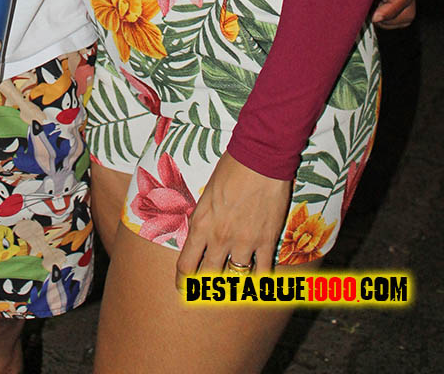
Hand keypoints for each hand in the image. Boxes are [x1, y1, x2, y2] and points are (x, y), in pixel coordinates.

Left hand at [176, 151, 290, 277]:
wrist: (259, 159)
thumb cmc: (230, 169)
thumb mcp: (207, 195)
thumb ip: (205, 219)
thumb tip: (203, 235)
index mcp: (200, 225)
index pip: (186, 267)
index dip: (184, 282)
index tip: (185, 288)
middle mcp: (219, 239)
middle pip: (210, 278)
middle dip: (208, 288)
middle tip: (210, 292)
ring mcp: (244, 242)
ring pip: (236, 278)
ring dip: (235, 282)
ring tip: (235, 285)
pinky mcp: (267, 241)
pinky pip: (263, 272)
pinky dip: (261, 279)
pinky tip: (260, 281)